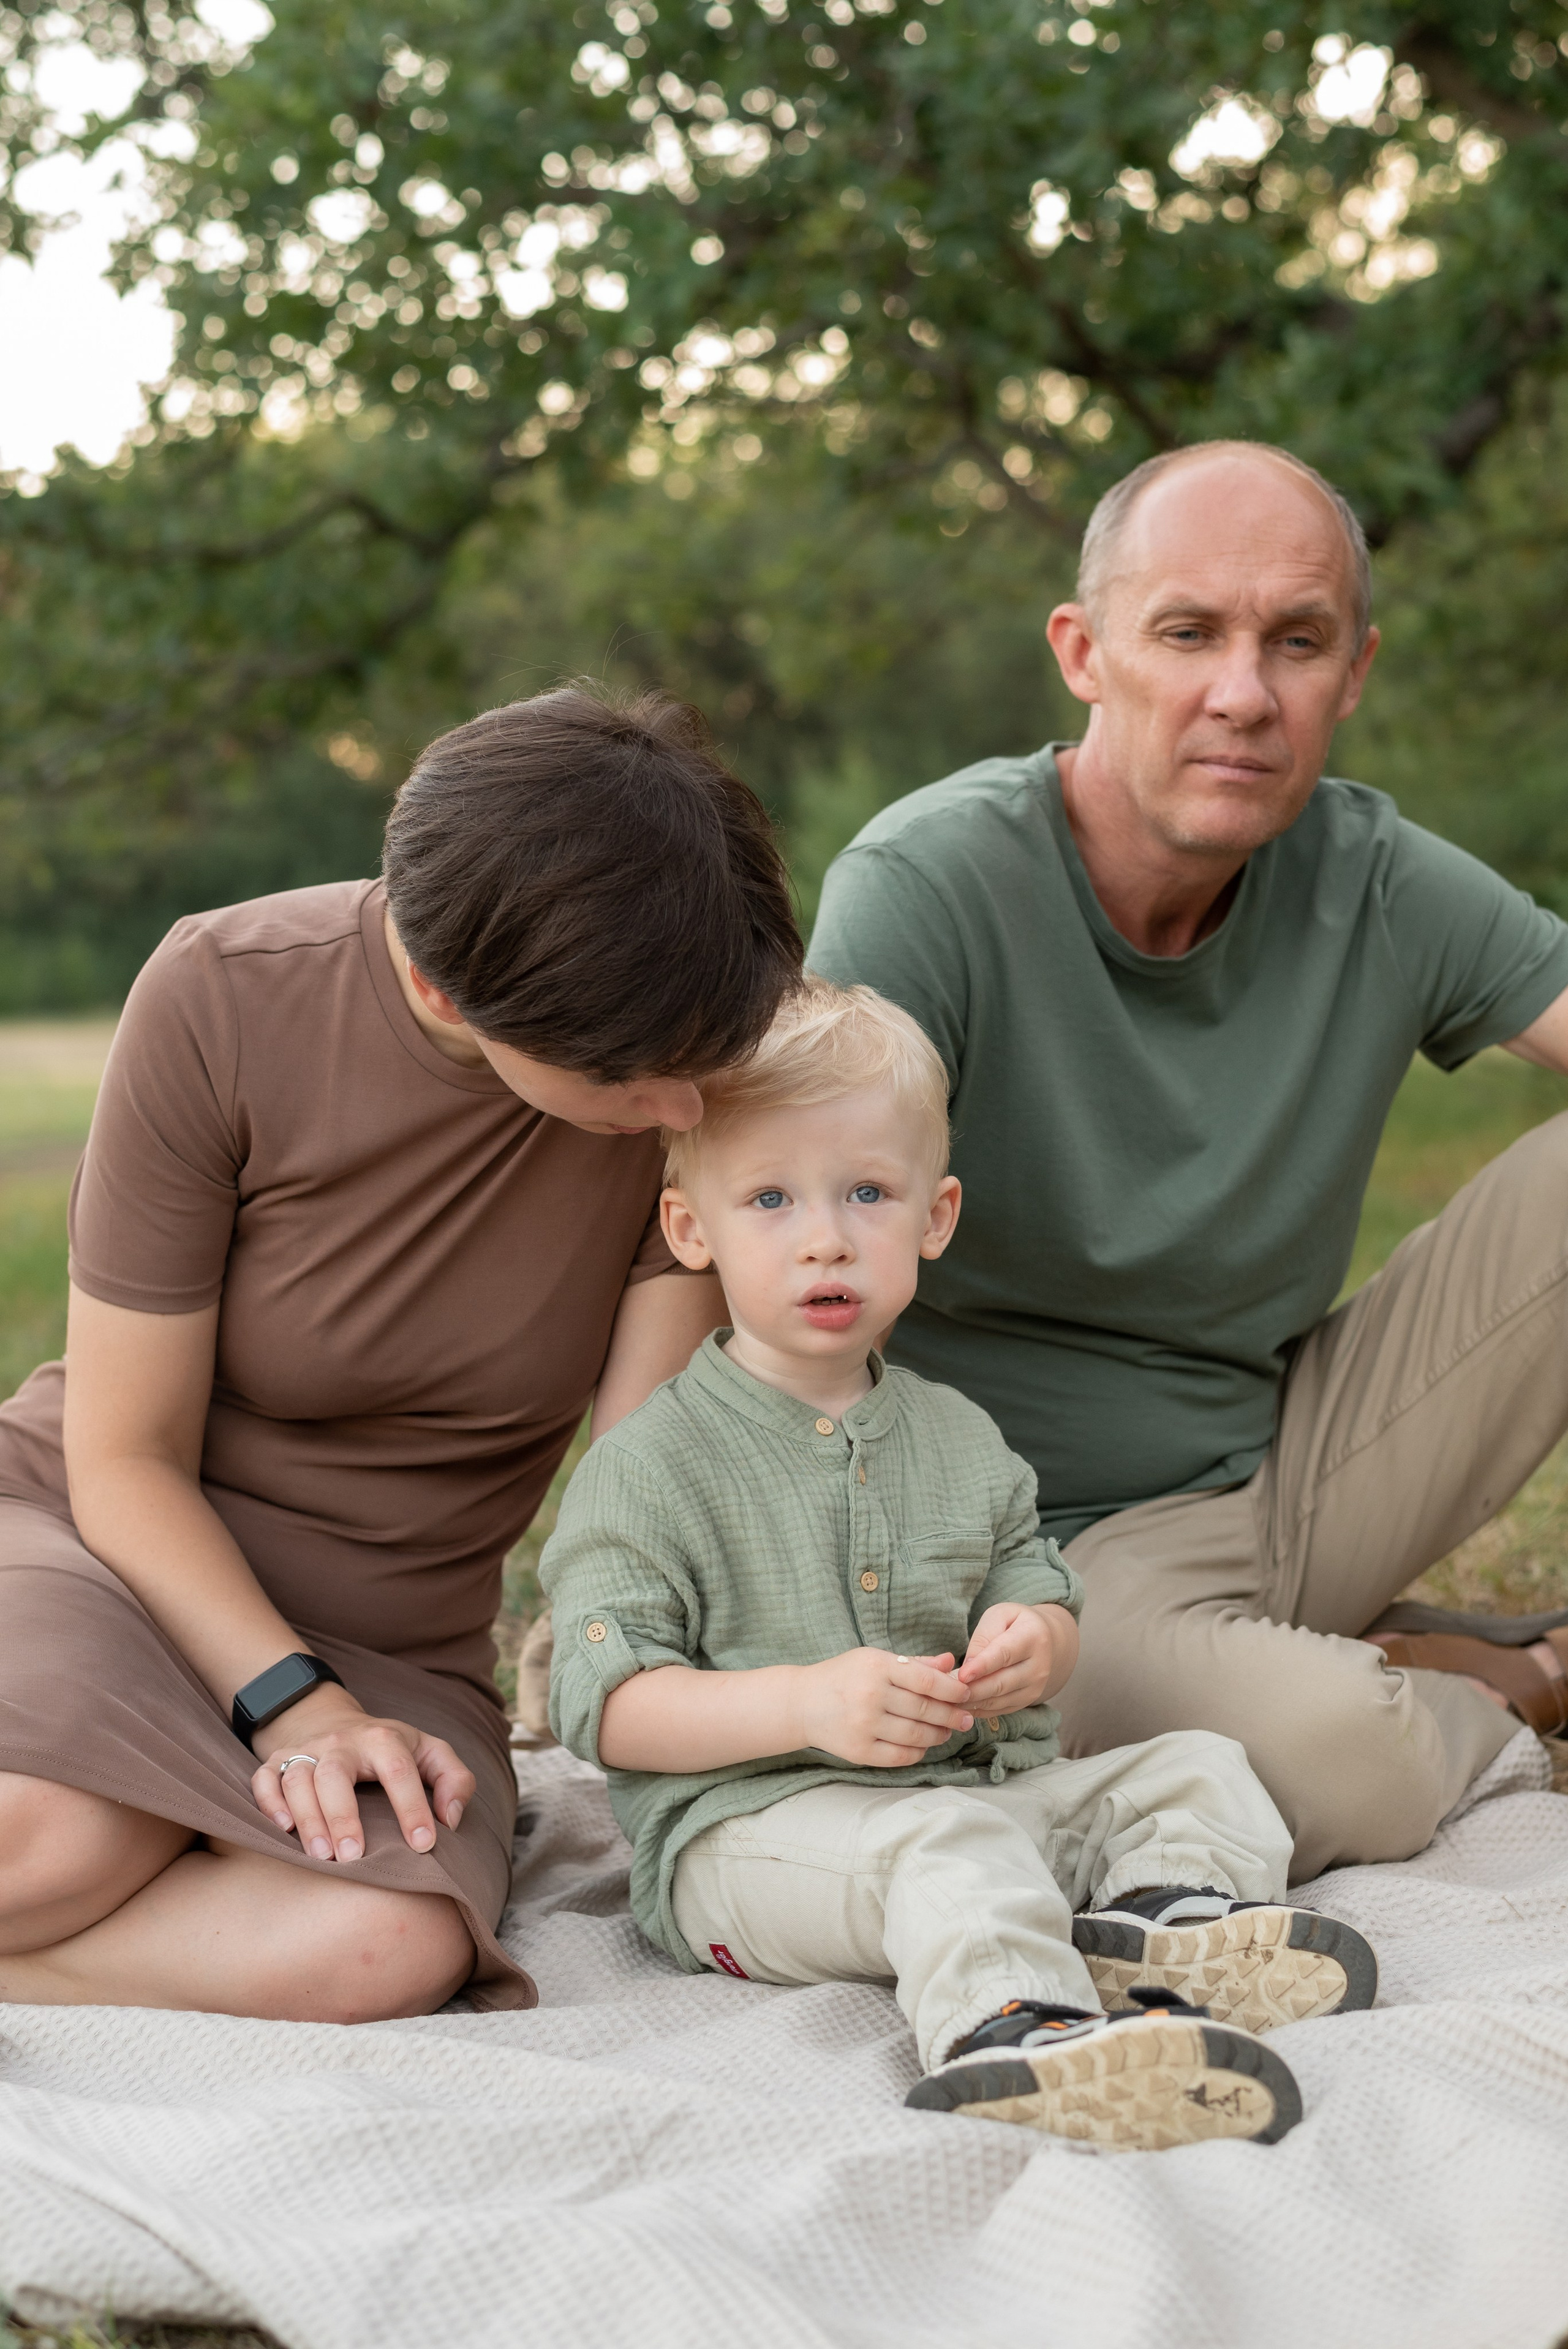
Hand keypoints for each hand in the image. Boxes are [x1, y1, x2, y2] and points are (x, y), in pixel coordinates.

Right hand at [249, 1687, 476, 1864]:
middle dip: (342, 1816)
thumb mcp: (430, 1752)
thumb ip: (455, 1780)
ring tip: (321, 1857)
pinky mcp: (276, 1762)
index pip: (399, 1769)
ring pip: (298, 1778)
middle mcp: (341, 1742)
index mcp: (383, 1739)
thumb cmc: (390, 1750)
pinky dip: (269, 1803)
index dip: (413, 1806)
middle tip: (353, 1858)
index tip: (423, 1845)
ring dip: (307, 1818)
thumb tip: (451, 1819)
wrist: (332, 1721)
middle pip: (335, 1773)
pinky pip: (264, 1779)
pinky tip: (283, 1830)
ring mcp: (305, 1751)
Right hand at [794, 1647, 974, 1767]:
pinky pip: (901, 1756)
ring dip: (939, 1735)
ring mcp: (864, 1725)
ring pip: (917, 1735)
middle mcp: (871, 1695)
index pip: (927, 1681)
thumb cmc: (844, 1676)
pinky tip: (923, 1744)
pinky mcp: (859, 1751)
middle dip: (952, 1716)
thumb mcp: (874, 1659)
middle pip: (926, 1709)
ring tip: (946, 1732)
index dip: (952, 1690)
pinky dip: (918, 1752)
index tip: (965, 1695)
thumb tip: (950, 1662)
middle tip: (965, 1719)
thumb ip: (914, 1663)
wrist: (802, 1703)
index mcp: (877, 1667)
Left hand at [957, 1601, 1076, 1715]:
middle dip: (973, 1690)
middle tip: (947, 1692)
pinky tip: (961, 1705)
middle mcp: (1039, 1666)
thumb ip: (983, 1638)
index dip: (982, 1666)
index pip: (1005, 1654)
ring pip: (999, 1700)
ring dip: (972, 1702)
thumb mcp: (998, 1616)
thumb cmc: (1013, 1624)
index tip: (962, 1676)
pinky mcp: (1028, 1700)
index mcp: (1033, 1636)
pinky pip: (1000, 1709)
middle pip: (1001, 1683)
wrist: (1043, 1639)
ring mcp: (1036, 1687)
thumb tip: (968, 1668)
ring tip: (948, 1700)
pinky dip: (979, 1709)